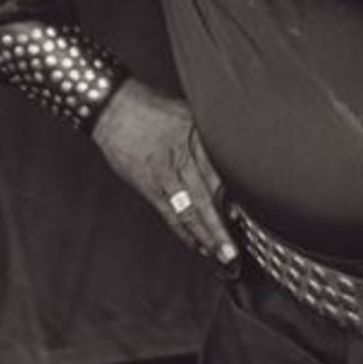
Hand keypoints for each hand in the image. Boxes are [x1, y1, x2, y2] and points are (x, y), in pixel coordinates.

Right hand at [91, 78, 237, 268]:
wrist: (114, 110)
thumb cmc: (152, 109)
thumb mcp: (188, 112)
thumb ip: (209, 135)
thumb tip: (235, 153)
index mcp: (193, 138)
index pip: (218, 173)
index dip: (233, 197)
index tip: (247, 216)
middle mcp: (179, 158)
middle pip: (204, 198)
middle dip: (220, 228)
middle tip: (234, 250)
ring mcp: (163, 175)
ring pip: (187, 211)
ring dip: (205, 236)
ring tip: (220, 255)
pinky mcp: (149, 187)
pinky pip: (169, 215)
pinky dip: (183, 232)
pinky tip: (196, 244)